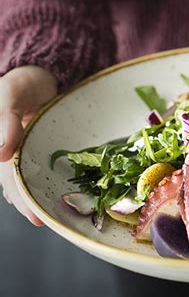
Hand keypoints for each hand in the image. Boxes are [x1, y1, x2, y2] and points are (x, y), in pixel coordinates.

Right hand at [0, 66, 57, 224]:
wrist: (45, 73)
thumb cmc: (23, 83)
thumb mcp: (11, 93)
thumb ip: (6, 119)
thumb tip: (1, 154)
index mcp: (2, 147)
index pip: (9, 178)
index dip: (19, 197)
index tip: (32, 214)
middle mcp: (16, 154)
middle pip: (23, 186)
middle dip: (34, 205)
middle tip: (48, 222)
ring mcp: (34, 153)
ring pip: (38, 181)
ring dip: (47, 198)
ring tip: (61, 217)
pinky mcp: (52, 150)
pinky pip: (56, 169)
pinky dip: (61, 182)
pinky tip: (73, 194)